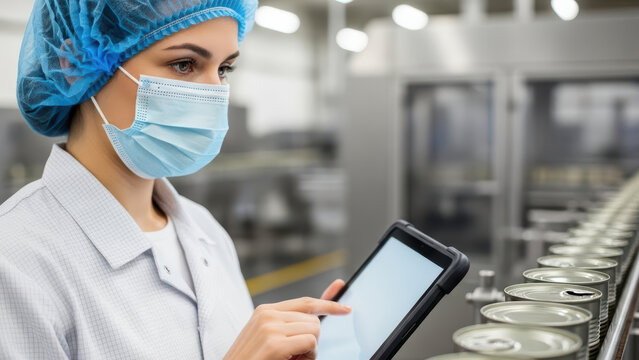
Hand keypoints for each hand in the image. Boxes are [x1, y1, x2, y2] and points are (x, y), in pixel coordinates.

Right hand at [223, 279, 348, 359]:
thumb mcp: (272, 339)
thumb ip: (294, 324)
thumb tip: (321, 316)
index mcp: (265, 311)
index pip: (306, 302)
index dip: (329, 304)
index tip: (347, 309)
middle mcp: (267, 314)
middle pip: (314, 320)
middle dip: (311, 340)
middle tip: (293, 356)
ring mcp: (270, 327)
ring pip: (315, 330)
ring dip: (309, 351)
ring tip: (289, 359)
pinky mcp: (274, 343)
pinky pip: (311, 343)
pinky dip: (308, 357)